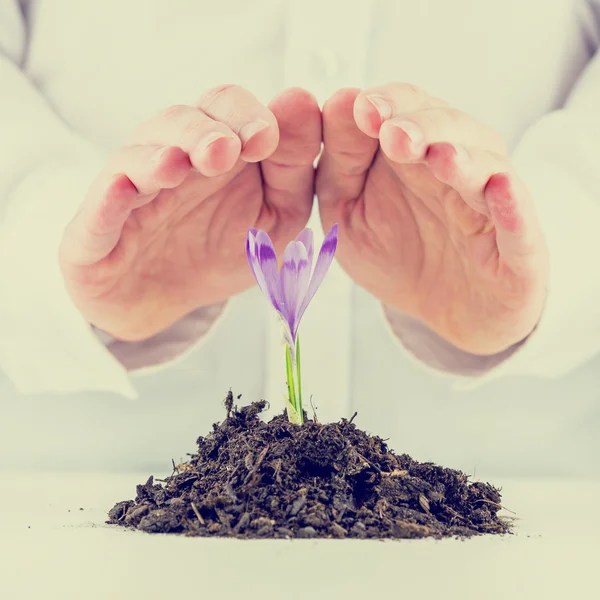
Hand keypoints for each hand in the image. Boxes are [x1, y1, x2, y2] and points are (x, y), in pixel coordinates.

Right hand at [59, 86, 320, 340]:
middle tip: (225, 151)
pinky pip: (98, 210)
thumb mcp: (277, 216)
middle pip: (180, 122)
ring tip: (179, 165)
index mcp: (217, 150)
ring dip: (159, 156)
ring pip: (136, 157)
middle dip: (204, 132)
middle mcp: (171, 159)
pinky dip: (108, 198)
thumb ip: (293, 169)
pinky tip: (122, 189)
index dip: (246, 116)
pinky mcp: (96, 232)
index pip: (227, 108)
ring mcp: (130, 193)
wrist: (166, 301)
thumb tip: (302, 101)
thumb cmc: (224, 249)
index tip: (266, 139)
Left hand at [317, 85, 548, 354]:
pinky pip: (519, 224)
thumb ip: (340, 163)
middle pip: (447, 128)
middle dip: (420, 127)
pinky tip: (499, 191)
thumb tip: (340, 100)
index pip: (405, 109)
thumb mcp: (347, 211)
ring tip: (439, 157)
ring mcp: (490, 204)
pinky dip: (512, 206)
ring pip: (485, 167)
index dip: (388, 103)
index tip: (362, 107)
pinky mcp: (517, 246)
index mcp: (412, 153)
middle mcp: (456, 167)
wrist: (447, 309)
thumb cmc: (396, 252)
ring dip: (463, 158)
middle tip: (393, 133)